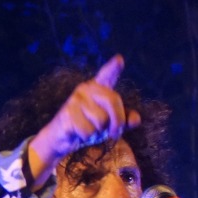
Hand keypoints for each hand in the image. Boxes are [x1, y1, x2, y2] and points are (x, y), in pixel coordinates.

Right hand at [28, 54, 141, 184]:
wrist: (61, 138)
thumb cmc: (88, 126)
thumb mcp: (110, 123)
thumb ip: (125, 120)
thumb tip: (136, 120)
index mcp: (98, 87)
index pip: (107, 75)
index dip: (113, 68)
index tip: (119, 60)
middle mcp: (86, 89)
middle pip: (113, 101)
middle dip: (117, 121)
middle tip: (114, 133)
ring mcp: (75, 100)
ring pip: (101, 121)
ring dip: (99, 133)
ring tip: (90, 130)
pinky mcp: (67, 114)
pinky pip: (89, 131)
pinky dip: (87, 138)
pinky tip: (79, 134)